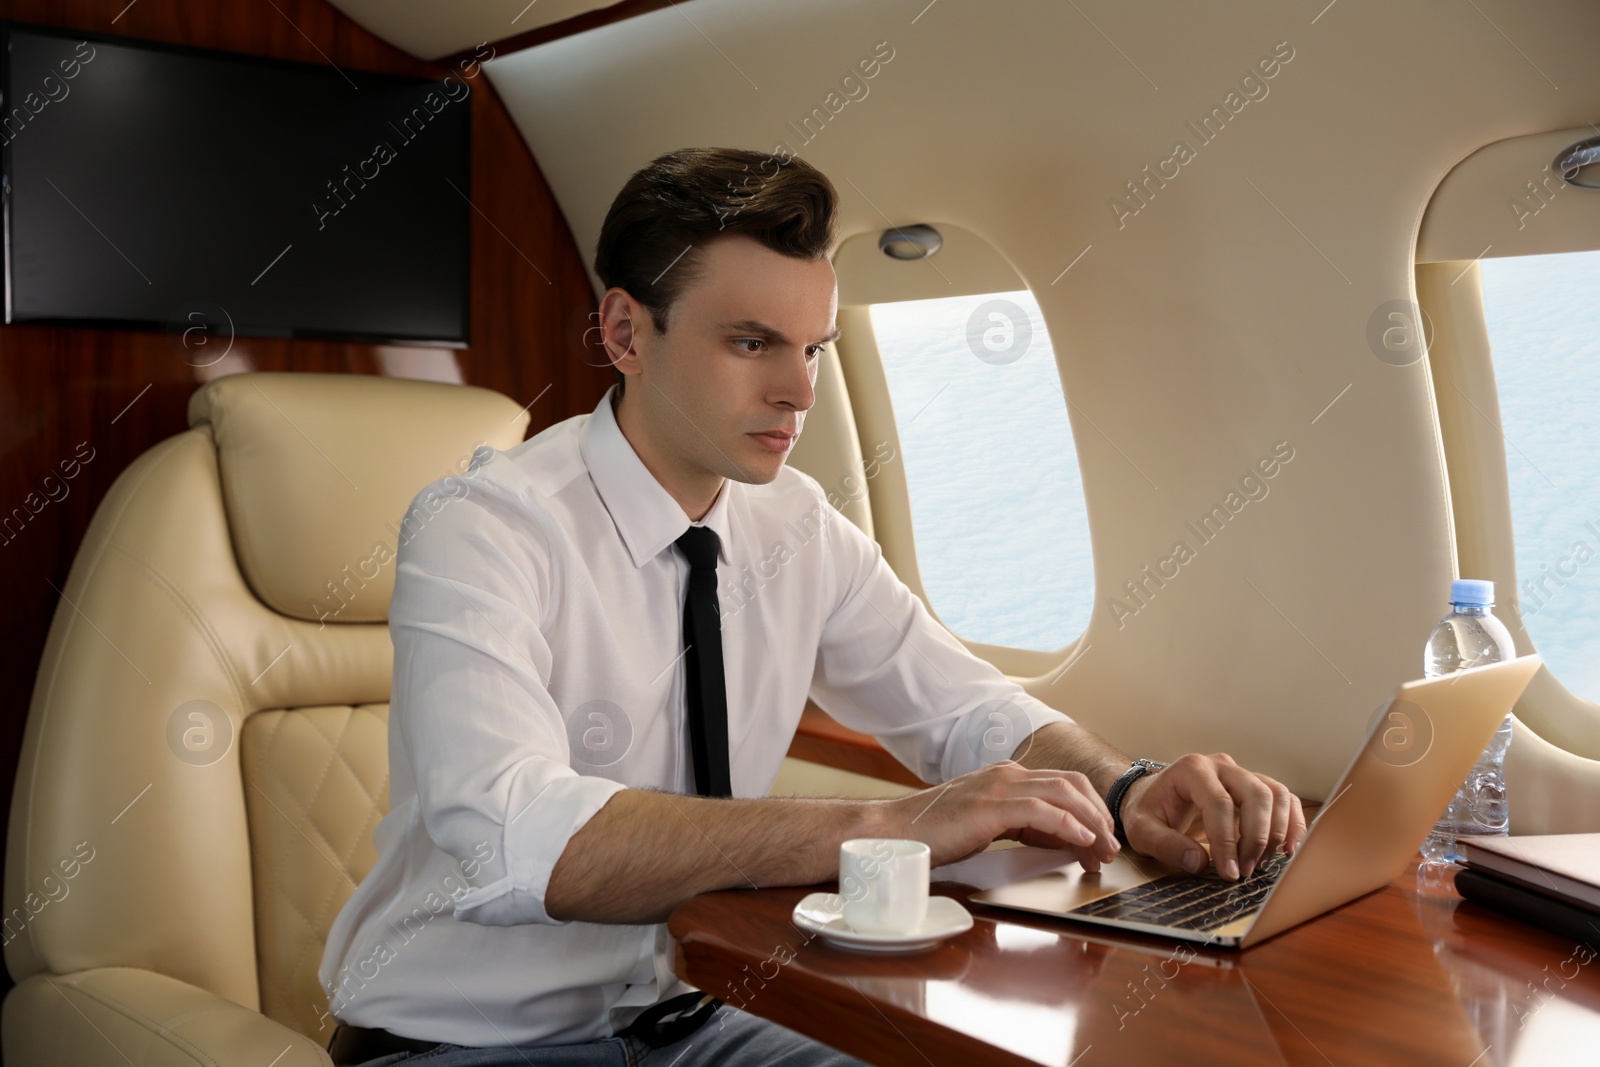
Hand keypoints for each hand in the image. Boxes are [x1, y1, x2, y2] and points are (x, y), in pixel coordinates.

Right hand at [884, 761, 1122, 872]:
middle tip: (1111, 847)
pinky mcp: (990, 806)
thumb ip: (1023, 826)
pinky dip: (1067, 825)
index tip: (1102, 841)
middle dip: (1098, 815)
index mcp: (1006, 776)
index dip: (1090, 811)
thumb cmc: (936, 833)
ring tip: (1104, 849)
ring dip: (1090, 822)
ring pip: (1062, 794)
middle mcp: (1006, 774)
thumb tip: (1062, 840)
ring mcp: (998, 787)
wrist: (895, 831)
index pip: (1063, 785)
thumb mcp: (989, 825)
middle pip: (1071, 785)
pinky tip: (1081, 841)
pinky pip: (1041, 811)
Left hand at [1118, 753, 1306, 880]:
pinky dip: (1292, 822)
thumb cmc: (1148, 812)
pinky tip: (1287, 849)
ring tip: (1262, 864)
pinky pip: (1284, 798)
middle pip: (1255, 794)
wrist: (1152, 797)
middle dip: (1256, 837)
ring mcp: (1240, 773)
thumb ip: (1165, 845)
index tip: (1229, 873)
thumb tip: (1199, 863)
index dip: (1227, 841)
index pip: (1219, 803)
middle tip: (1246, 871)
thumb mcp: (1142, 830)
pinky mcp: (1254, 786)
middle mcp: (1220, 766)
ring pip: (1275, 794)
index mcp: (1191, 769)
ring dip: (1277, 831)